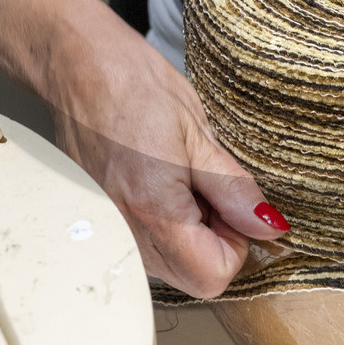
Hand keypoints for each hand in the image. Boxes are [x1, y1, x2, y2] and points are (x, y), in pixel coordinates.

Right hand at [48, 10, 286, 298]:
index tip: (231, 202)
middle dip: (213, 240)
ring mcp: (108, 232)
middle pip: (192, 277)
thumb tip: (267, 226)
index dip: (236, 240)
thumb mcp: (198, 131)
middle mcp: (126, 234)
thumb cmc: (132, 86)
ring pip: (170, 265)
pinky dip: (159, 225)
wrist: (76, 67)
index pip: (214, 275)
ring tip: (175, 176)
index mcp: (155, 211)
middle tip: (204, 183)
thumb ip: (233, 189)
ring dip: (186, 233)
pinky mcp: (97, 224)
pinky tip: (154, 181)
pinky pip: (143, 247)